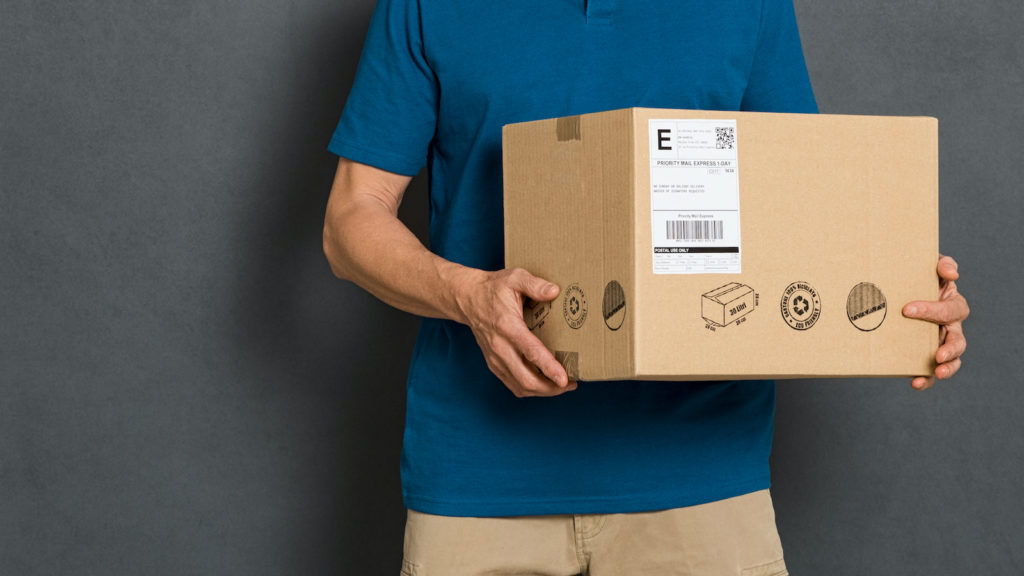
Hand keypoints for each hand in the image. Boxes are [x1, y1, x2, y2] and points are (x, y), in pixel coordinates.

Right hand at [455, 268, 575, 397]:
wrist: (467, 298)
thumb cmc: (493, 288)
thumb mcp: (515, 278)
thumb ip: (535, 284)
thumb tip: (555, 291)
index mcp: (507, 326)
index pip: (531, 352)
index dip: (549, 368)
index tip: (565, 379)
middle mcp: (500, 347)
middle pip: (526, 379)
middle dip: (551, 388)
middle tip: (570, 384)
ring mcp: (495, 358)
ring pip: (519, 387)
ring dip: (542, 391)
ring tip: (561, 386)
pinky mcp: (493, 364)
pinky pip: (513, 384)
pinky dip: (530, 389)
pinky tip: (544, 383)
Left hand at [902, 255, 968, 389]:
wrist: (898, 289)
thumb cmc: (917, 277)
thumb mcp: (929, 265)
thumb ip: (941, 264)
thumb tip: (951, 273)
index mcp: (951, 303)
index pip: (949, 309)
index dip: (931, 310)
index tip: (907, 309)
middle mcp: (950, 326)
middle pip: (958, 340)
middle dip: (950, 348)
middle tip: (937, 354)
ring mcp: (939, 341)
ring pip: (952, 358)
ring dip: (947, 367)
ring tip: (936, 372)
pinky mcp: (926, 354)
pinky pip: (932, 370)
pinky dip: (927, 379)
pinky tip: (916, 382)